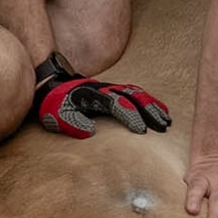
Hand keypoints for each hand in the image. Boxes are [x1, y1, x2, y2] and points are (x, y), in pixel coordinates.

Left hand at [34, 54, 172, 137]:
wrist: (51, 85)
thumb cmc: (55, 105)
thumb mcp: (57, 115)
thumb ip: (72, 123)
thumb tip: (90, 132)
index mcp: (93, 96)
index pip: (117, 104)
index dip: (130, 116)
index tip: (142, 130)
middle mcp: (105, 89)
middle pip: (132, 96)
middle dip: (149, 111)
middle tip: (163, 127)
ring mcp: (111, 88)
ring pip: (137, 93)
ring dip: (153, 106)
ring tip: (167, 121)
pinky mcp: (114, 90)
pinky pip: (135, 92)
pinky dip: (149, 101)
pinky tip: (160, 111)